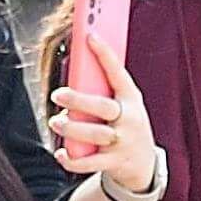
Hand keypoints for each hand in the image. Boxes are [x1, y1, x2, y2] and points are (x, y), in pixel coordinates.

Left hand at [49, 42, 158, 199]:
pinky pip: (91, 163)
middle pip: (104, 107)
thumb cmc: (126, 124)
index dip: (105, 54)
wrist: (144, 164)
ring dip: (72, 129)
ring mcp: (122, 142)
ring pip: (95, 135)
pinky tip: (61, 153)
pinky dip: (73, 160)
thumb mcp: (125, 105)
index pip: (118, 73)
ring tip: (55, 122)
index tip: (90, 36)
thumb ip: (105, 90)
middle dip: (79, 100)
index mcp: (131, 99)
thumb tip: (75, 68)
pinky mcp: (114, 162)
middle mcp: (129, 119)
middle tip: (58, 94)